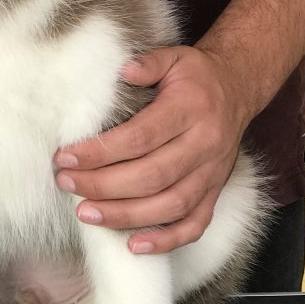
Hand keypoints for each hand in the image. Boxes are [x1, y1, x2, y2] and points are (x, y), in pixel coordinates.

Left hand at [53, 46, 248, 253]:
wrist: (238, 88)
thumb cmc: (196, 75)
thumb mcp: (174, 57)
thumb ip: (148, 63)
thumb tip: (123, 70)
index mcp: (190, 110)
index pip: (140, 137)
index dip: (101, 151)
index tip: (67, 156)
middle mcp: (204, 145)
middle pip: (151, 175)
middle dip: (103, 185)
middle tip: (66, 183)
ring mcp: (212, 174)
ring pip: (170, 205)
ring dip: (125, 215)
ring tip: (86, 213)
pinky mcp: (215, 192)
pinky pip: (195, 225)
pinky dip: (166, 241)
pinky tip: (133, 246)